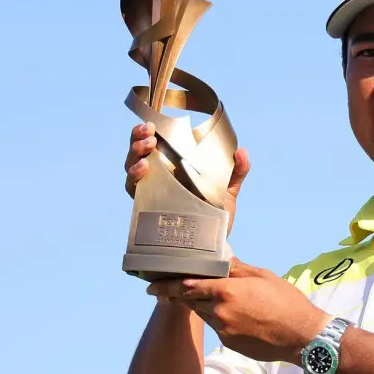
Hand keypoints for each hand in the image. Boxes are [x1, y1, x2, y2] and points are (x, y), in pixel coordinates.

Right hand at [124, 122, 251, 233]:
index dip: (145, 132)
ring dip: (134, 156)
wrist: (212, 248)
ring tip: (145, 151)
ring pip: (132, 168)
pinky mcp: (147, 207)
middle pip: (138, 153)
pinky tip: (143, 171)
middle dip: (137, 140)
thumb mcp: (228, 190)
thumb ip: (236, 171)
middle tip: (148, 134)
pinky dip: (134, 179)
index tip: (150, 125)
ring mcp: (152, 192)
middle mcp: (159, 177)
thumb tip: (242, 152)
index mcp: (174, 167)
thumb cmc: (216, 217)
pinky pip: (133, 190)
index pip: (154, 144)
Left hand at [146, 259, 329, 364]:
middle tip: (168, 290)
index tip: (151, 286)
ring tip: (216, 300)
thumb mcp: (263, 277)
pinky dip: (220, 319)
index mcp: (226, 291)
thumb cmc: (287, 302)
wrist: (303, 337)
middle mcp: (220, 312)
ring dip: (203, 306)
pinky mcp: (230, 343)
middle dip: (181, 295)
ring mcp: (224, 330)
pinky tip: (238, 316)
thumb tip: (222, 261)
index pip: (187, 287)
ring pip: (204, 315)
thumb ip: (238, 269)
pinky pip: (218, 327)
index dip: (166, 286)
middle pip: (191, 302)